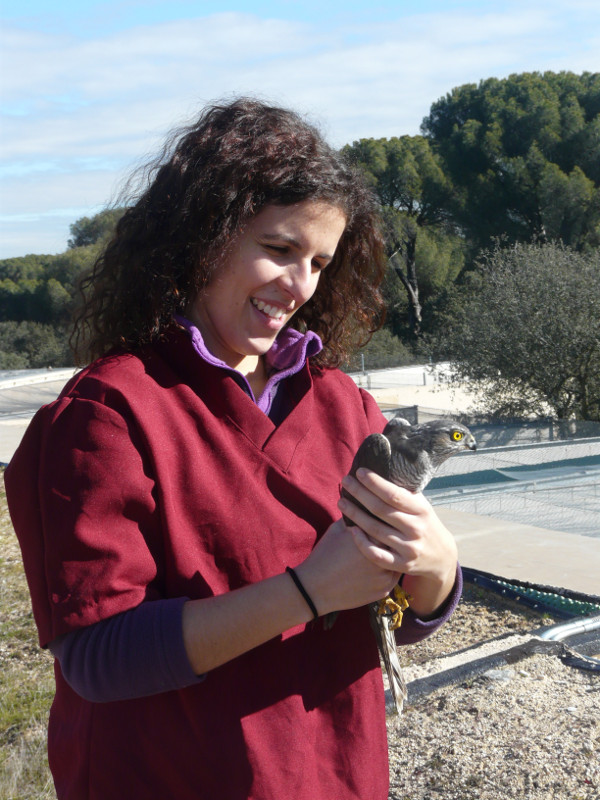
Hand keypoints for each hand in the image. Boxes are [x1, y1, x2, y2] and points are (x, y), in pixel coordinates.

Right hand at [294, 518, 400, 617]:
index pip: (389, 524)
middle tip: (391, 530)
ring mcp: (385, 576)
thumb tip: (366, 504)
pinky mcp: (384, 590)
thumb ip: (356, 516)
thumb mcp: (338, 529)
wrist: (315, 588)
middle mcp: (383, 558)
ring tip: (390, 547)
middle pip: (397, 542)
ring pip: (399, 560)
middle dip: (394, 537)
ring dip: (396, 553)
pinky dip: (391, 569)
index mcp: (372, 539)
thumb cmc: (325, 555)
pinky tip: (386, 562)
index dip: (388, 520)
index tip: (385, 517)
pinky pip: (394, 576)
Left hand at [338, 469, 457, 616]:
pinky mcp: (402, 565)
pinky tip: (351, 530)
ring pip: (375, 531)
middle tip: (345, 482)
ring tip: (342, 502)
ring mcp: (409, 548)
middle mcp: (416, 529)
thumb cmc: (425, 523)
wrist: (442, 556)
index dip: (374, 483)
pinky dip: (362, 543)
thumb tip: (381, 469)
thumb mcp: (422, 506)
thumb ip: (405, 494)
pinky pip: (377, 555)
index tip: (359, 472)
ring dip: (355, 515)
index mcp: (422, 510)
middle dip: (359, 494)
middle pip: (381, 510)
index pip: (394, 494)